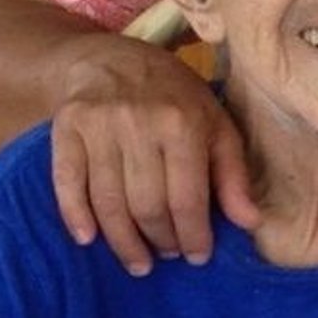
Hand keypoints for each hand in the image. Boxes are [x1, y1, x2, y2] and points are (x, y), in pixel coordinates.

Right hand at [47, 35, 262, 274]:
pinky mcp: (67, 128)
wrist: (112, 58)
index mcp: (183, 122)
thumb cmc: (173, 95)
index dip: (194, 235)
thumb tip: (250, 222)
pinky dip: (76, 216)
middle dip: (161, 240)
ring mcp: (100, 126)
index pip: (187, 198)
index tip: (198, 256)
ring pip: (109, 202)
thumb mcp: (214, 123)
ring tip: (138, 260)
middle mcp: (140, 123)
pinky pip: (67, 183)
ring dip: (123, 242)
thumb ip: (232, 173)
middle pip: (148, 205)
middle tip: (168, 254)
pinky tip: (88, 240)